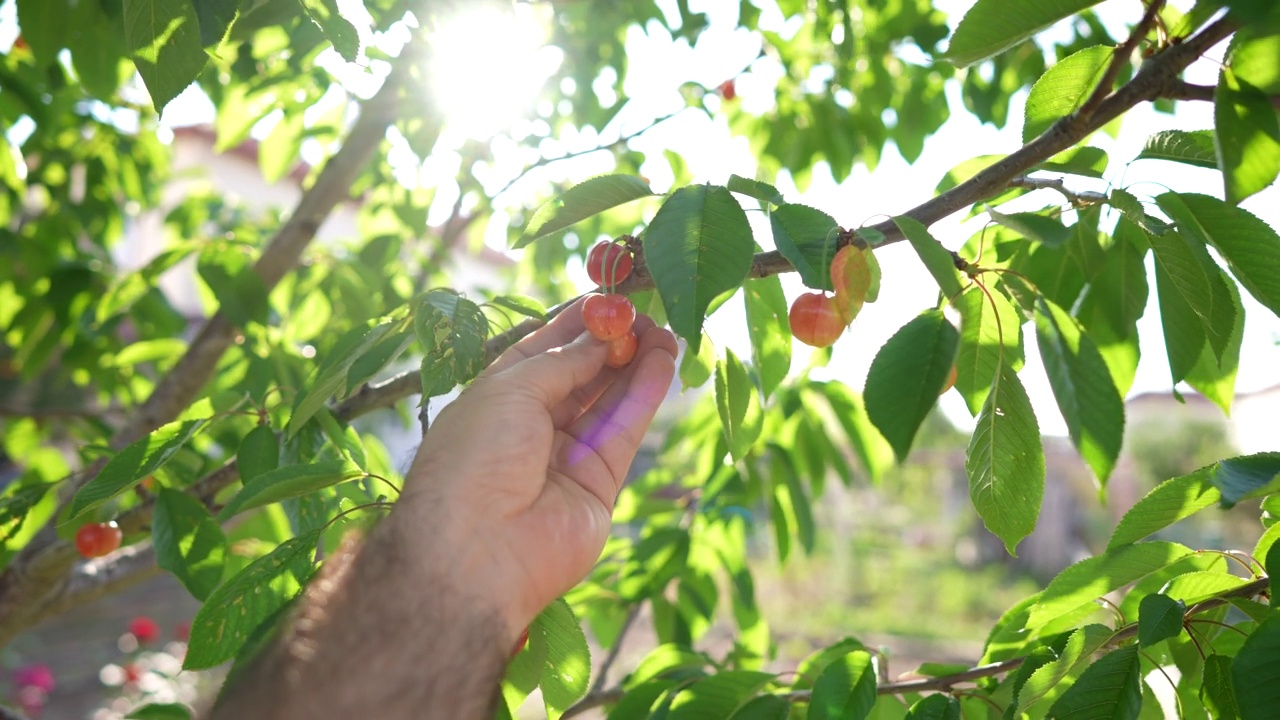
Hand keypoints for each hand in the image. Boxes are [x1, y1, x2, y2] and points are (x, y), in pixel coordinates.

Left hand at [396, 297, 677, 637]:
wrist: (477, 551)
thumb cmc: (475, 459)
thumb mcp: (511, 389)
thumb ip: (563, 360)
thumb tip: (600, 335)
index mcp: (496, 398)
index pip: (542, 351)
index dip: (575, 324)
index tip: (609, 298)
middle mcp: (531, 426)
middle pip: (581, 375)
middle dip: (612, 342)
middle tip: (647, 313)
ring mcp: (565, 456)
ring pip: (608, 401)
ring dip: (636, 364)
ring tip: (666, 331)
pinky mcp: (599, 484)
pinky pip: (624, 431)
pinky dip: (645, 396)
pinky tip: (663, 362)